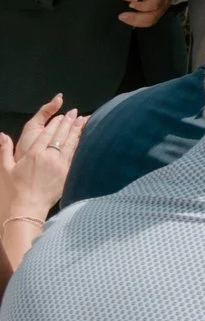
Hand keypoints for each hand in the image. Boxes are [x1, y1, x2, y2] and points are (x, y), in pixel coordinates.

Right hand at [0, 97, 82, 221]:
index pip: (46, 134)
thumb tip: (2, 135)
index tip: (60, 115)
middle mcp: (48, 157)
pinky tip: (82, 139)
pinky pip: (74, 156)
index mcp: (33, 154)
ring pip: (70, 144)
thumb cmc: (14, 190)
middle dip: (68, 122)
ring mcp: (59, 165)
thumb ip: (4, 150)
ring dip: (76, 131)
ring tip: (82, 120)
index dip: (54, 124)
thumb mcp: (5, 169)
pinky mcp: (66, 173)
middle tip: (74, 112)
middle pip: (60, 136)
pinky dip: (78, 145)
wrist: (27, 208)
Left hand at [116, 0, 174, 28]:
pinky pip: (150, 21)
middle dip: (136, 18)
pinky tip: (129, 18)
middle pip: (152, 15)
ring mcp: (163, 7)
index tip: (130, 3)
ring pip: (151, 20)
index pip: (155, 3)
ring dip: (136, 21)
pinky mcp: (159, 11)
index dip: (142, 6)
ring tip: (123, 17)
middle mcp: (165, 1)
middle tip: (121, 16)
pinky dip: (138, 22)